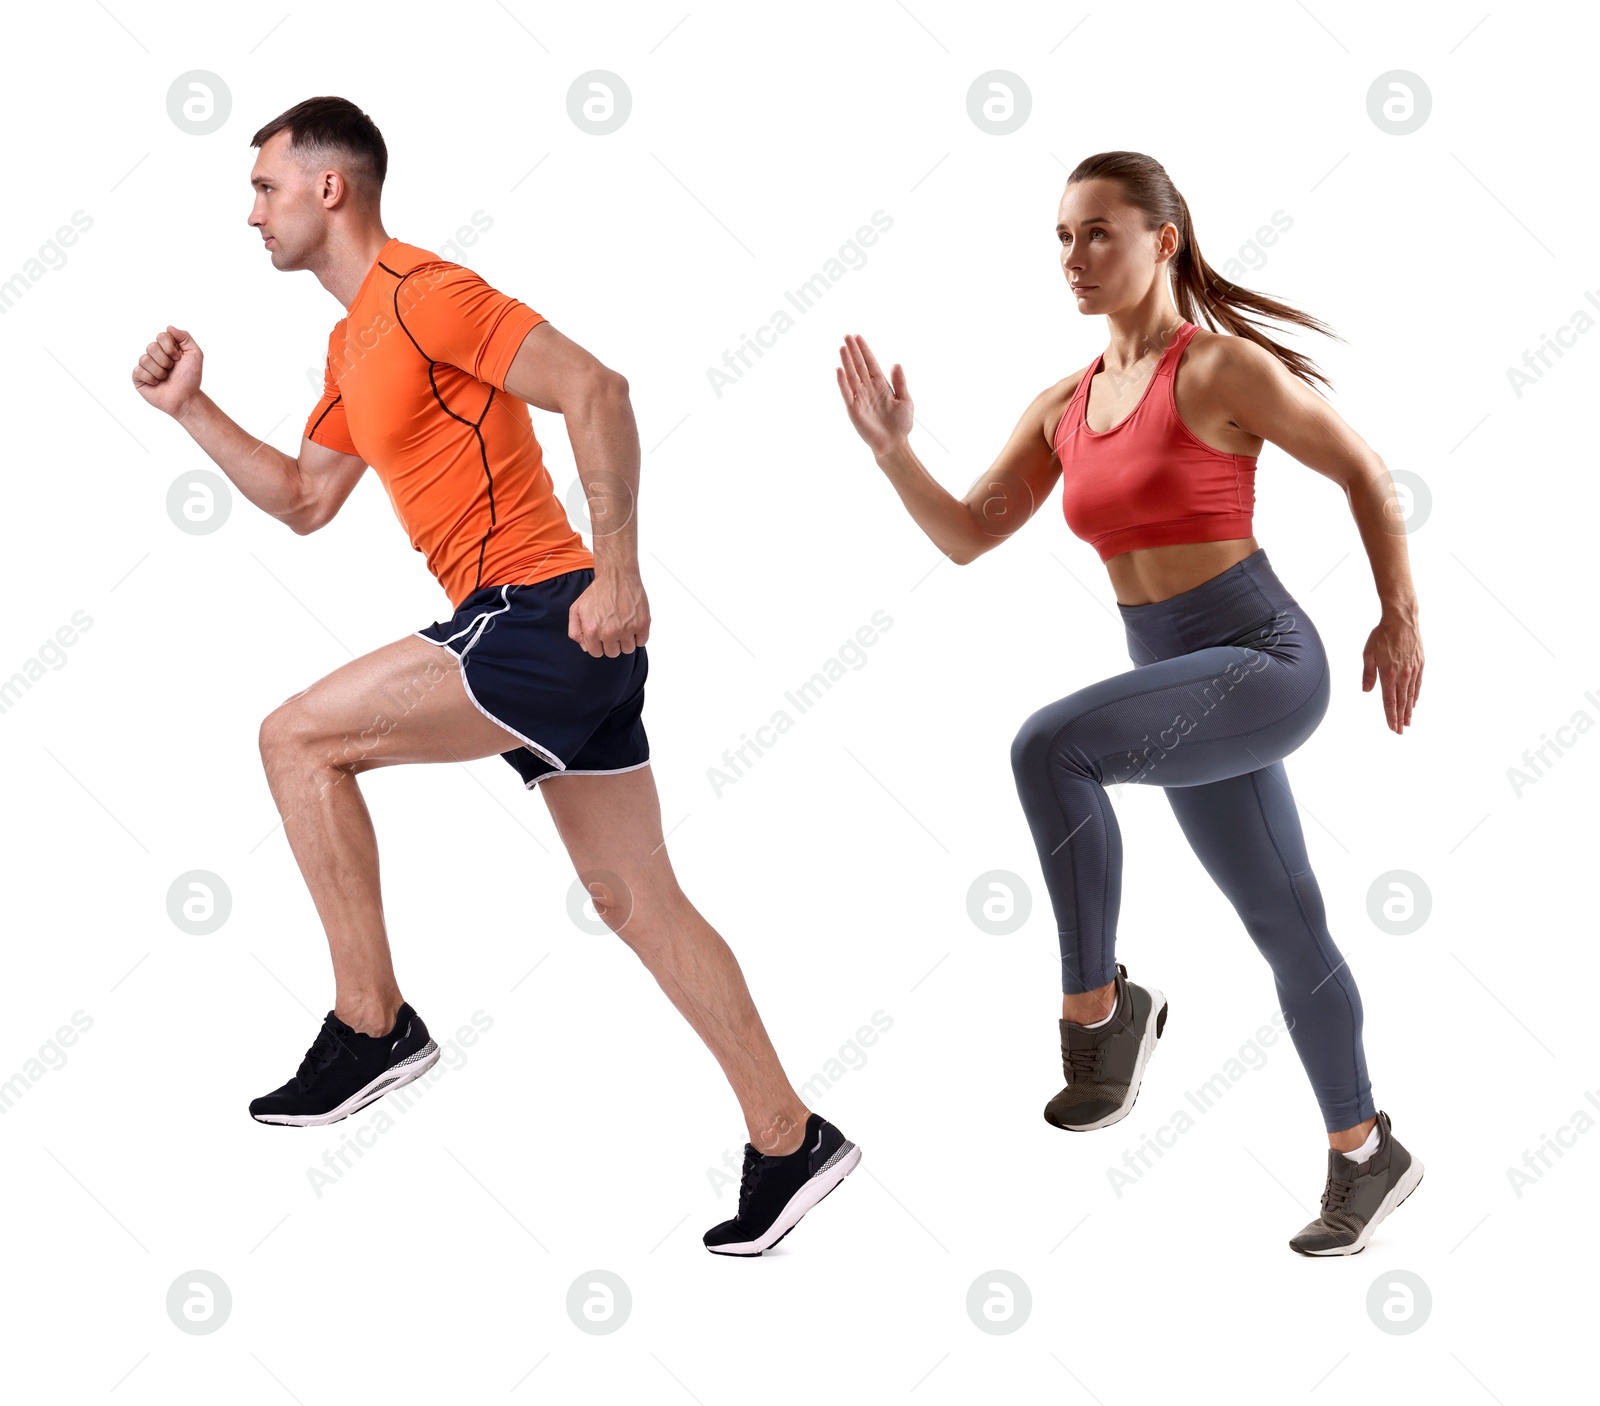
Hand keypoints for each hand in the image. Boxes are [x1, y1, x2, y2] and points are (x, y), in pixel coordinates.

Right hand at [132, 325, 202, 416]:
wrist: (186, 398)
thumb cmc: (190, 378)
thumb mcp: (195, 354)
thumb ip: (185, 337)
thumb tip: (169, 327)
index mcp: (167, 347)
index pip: (161, 336)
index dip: (170, 348)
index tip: (179, 359)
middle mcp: (155, 354)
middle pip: (151, 347)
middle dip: (165, 361)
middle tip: (172, 369)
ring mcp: (146, 365)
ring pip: (144, 359)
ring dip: (159, 371)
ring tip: (165, 378)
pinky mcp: (139, 377)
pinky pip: (138, 370)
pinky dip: (151, 378)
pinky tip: (157, 383)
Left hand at [570, 567, 649, 657]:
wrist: (617, 576)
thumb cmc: (598, 591)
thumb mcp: (576, 609)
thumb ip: (575, 631)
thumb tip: (585, 647)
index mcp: (592, 630)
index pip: (596, 653)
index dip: (599, 644)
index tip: (602, 635)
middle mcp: (609, 633)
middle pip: (613, 653)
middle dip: (612, 643)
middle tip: (613, 628)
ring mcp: (627, 629)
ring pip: (628, 649)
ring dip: (626, 640)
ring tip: (623, 626)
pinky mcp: (642, 624)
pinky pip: (642, 641)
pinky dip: (638, 635)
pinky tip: (633, 624)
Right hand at [836, 333, 913, 455]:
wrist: (895, 444)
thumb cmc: (901, 424)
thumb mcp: (906, 400)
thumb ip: (900, 382)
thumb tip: (896, 363)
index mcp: (881, 385)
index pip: (870, 363)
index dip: (864, 350)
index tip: (858, 337)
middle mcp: (868, 389)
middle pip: (859, 366)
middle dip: (853, 351)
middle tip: (846, 335)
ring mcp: (860, 399)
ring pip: (852, 376)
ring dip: (846, 362)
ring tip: (842, 347)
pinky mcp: (854, 410)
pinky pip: (847, 394)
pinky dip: (842, 382)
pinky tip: (839, 370)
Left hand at [1362, 612, 1421, 733]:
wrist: (1402, 620)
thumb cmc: (1382, 635)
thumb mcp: (1368, 653)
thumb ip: (1368, 674)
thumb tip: (1366, 691)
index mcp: (1389, 674)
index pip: (1390, 701)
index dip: (1391, 716)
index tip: (1392, 728)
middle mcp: (1404, 674)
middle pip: (1402, 701)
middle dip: (1400, 718)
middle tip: (1400, 731)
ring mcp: (1414, 670)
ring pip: (1412, 694)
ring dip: (1409, 709)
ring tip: (1408, 721)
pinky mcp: (1420, 664)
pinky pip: (1418, 684)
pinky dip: (1416, 695)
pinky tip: (1414, 702)